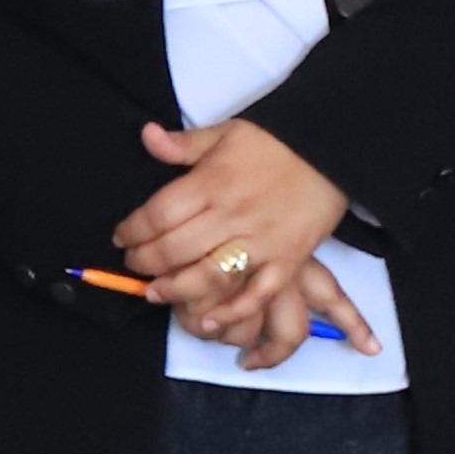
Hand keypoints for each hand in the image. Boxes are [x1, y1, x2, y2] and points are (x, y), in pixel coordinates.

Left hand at [122, 120, 351, 351]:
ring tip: (156, 293)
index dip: (133, 230)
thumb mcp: (226, 133)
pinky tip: (209, 320)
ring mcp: (261, 241)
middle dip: (146, 262)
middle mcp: (233, 214)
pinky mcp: (287, 260)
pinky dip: (233, 311)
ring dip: (176, 289)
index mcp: (213, 182)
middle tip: (135, 265)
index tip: (123, 237)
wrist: (332, 149)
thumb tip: (146, 135)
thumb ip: (183, 144)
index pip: (159, 214)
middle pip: (176, 248)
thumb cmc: (274, 143)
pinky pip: (258, 293)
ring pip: (209, 275)